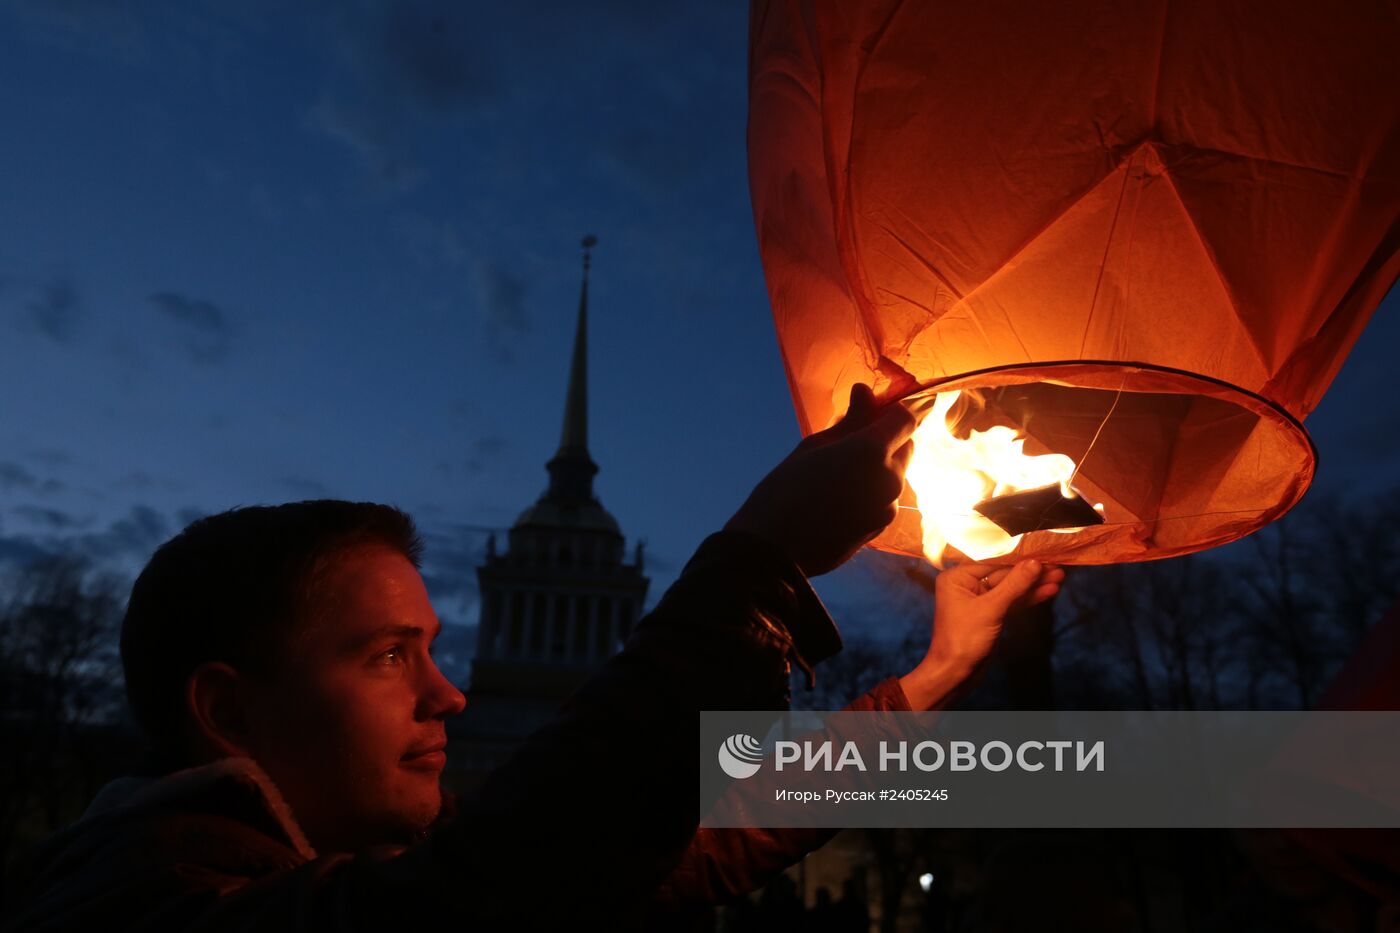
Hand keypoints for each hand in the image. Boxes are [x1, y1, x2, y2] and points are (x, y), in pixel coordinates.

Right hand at [725, 384, 914, 576]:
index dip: (890, 411)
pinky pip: (885, 499)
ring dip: (879, 467)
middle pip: (906, 446)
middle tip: (849, 443)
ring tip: (839, 475)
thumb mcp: (814, 446)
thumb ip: (849, 420)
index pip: (906, 418)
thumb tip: (865, 392)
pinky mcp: (881, 528)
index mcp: (872, 451)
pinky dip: (872, 492)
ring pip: (896, 474)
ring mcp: (888, 507)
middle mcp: (890, 479)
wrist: (775, 549)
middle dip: (887, 440)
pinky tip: (840, 499)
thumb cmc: (785, 490)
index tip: (868, 411)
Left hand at [899, 559, 1064, 709]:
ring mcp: (980, 599)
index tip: (1042, 551)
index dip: (1019, 556)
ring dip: (1034, 584)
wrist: (956, 674)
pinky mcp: (991, 614)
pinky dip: (1029, 597)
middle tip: (1057, 564)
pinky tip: (1048, 590)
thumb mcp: (990, 609)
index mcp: (957, 578)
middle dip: (1030, 571)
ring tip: (1059, 576)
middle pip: (1004, 573)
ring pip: (1011, 588)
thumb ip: (1013, 585)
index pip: (992, 560)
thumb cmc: (963, 640)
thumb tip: (1034, 563)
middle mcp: (966, 585)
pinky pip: (1012, 601)